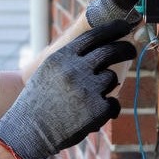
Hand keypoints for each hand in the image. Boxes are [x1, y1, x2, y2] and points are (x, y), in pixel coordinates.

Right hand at [0, 20, 137, 158]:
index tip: (123, 27)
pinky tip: (92, 115)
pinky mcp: (97, 110)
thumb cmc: (37, 101)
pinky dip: (107, 109)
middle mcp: (75, 70)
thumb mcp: (47, 71)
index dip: (112, 30)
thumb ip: (69, 59)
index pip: (93, 36)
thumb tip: (97, 46)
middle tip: (130, 50)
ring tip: (88, 99)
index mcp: (62, 58)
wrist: (28, 131)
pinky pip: (114, 103)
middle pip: (111, 51)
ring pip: (111, 78)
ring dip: (106, 86)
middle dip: (125, 49)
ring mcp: (88, 89)